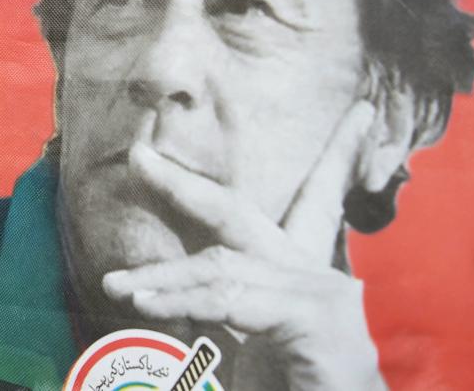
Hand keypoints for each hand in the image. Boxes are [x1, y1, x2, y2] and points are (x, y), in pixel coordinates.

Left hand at [102, 102, 386, 390]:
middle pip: (241, 213)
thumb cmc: (290, 389)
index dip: (332, 154)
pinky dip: (185, 300)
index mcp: (299, 278)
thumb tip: (145, 296)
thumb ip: (211, 320)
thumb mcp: (240, 355)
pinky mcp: (319, 317)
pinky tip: (147, 303)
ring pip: (223, 265)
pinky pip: (233, 297)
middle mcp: (314, 275)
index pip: (311, 204)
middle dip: (182, 184)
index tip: (358, 110)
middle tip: (137, 156)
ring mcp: (322, 293)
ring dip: (163, 276)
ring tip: (115, 286)